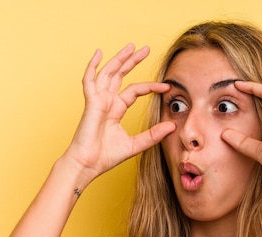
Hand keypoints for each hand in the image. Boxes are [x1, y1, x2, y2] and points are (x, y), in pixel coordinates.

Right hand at [64, 44, 174, 181]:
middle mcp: (107, 102)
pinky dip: (92, 66)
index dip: (150, 87)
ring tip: (131, 47)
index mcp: (116, 110)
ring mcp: (98, 100)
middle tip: (146, 49)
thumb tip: (172, 126)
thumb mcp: (136, 144)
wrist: (89, 164)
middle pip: (121, 75)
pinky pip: (90, 80)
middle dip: (132, 61)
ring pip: (108, 73)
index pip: (135, 91)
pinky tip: (98, 53)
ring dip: (119, 59)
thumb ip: (153, 135)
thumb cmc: (106, 156)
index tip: (166, 87)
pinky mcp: (91, 103)